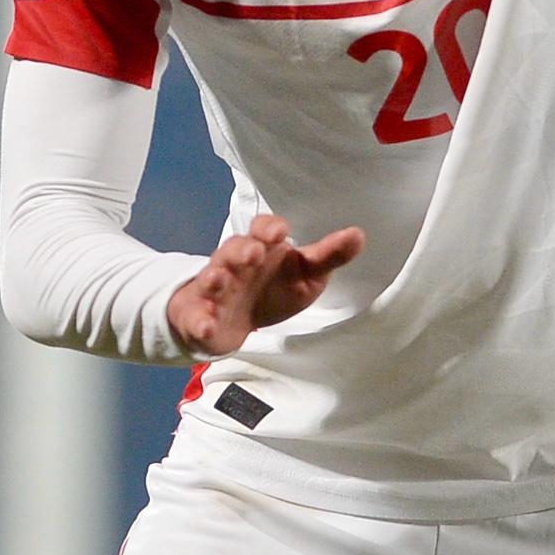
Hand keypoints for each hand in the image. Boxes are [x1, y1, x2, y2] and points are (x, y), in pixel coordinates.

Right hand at [167, 214, 364, 357]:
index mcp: (261, 248)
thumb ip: (328, 256)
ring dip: (215, 277)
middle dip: (241, 250)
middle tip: (252, 254)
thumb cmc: (273, 289)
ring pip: (211, 277)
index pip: (262, 229)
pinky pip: (196, 316)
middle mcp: (235, 263)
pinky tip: (205, 326)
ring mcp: (214, 289)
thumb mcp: (305, 274)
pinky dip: (199, 320)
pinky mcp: (200, 315)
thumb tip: (359, 235)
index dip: (268, 228)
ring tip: (220, 281)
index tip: (279, 234)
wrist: (234, 320)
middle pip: (233, 249)